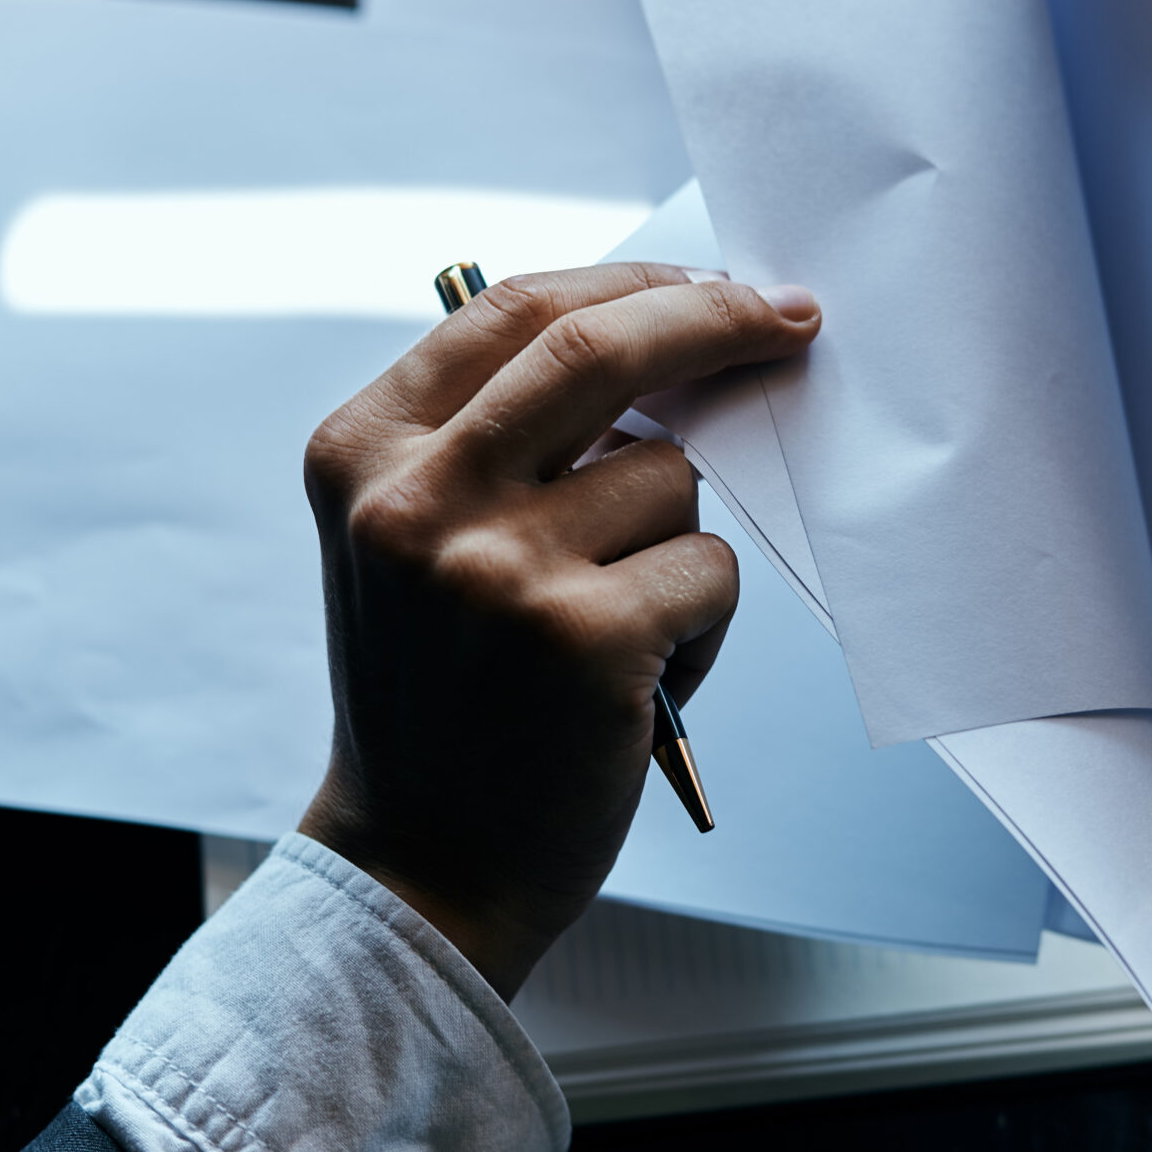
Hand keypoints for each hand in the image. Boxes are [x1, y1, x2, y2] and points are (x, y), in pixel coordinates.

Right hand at [298, 263, 820, 996]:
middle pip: (599, 345)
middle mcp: (414, 498)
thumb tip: (668, 344)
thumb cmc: (444, 697)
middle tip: (789, 319)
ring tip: (622, 629)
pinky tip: (639, 684)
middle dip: (713, 317)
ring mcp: (497, 567)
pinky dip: (700, 624)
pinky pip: (709, 569)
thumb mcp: (414, 542)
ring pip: (672, 476)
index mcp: (362, 453)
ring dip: (681, 542)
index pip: (514, 309)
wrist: (423, 869)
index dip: (631, 282)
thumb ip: (501, 440)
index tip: (710, 282)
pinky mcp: (583, 639)